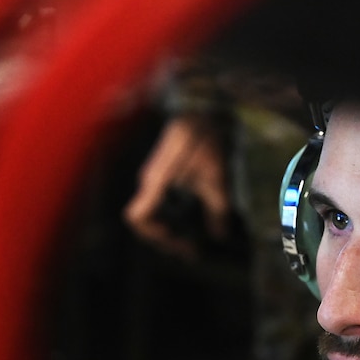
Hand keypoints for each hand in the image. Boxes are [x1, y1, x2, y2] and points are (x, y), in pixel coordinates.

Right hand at [123, 114, 231, 259]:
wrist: (204, 107)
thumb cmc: (207, 136)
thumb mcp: (217, 174)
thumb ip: (217, 208)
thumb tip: (220, 237)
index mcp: (156, 180)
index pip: (138, 217)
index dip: (156, 236)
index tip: (180, 244)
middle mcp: (150, 181)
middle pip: (146, 221)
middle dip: (167, 239)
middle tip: (193, 252)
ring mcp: (155, 178)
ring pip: (154, 214)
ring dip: (171, 230)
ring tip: (195, 243)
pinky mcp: (164, 175)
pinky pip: (162, 204)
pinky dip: (175, 218)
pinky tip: (195, 224)